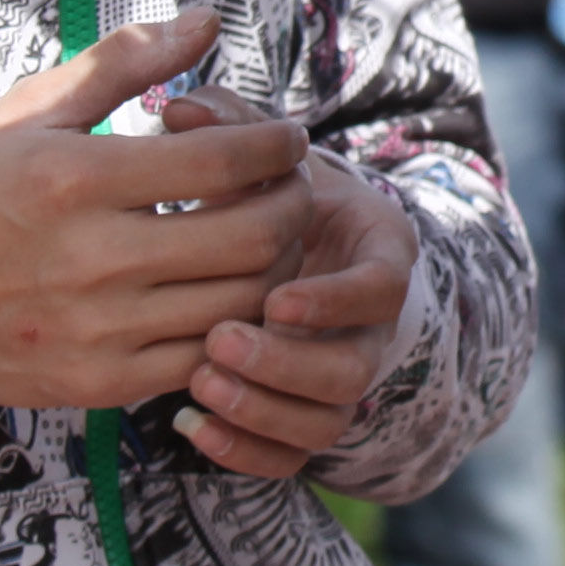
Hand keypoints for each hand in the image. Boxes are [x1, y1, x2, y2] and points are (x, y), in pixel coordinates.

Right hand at [0, 14, 315, 419]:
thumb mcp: (29, 110)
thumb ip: (123, 62)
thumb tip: (205, 22)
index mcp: (77, 179)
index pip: (226, 162)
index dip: (278, 145)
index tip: (286, 138)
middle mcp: (94, 259)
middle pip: (255, 237)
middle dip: (294, 203)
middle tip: (292, 186)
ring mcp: (102, 330)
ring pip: (243, 303)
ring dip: (276, 266)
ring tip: (265, 235)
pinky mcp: (102, 383)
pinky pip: (205, 357)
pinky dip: (232, 323)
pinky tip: (221, 289)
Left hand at [181, 150, 415, 480]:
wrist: (290, 248)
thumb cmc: (274, 194)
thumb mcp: (264, 157)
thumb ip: (231, 128)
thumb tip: (181, 108)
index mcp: (379, 254)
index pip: (382, 287)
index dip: (335, 300)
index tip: (277, 298)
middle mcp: (370, 325)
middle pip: (353, 369)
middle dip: (287, 364)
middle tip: (218, 343)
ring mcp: (340, 375)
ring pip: (326, 421)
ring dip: (263, 410)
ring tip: (198, 382)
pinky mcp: (304, 416)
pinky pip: (291, 457)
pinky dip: (245, 451)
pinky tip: (191, 425)